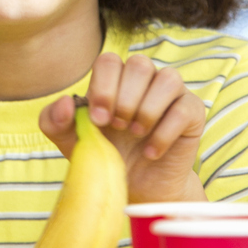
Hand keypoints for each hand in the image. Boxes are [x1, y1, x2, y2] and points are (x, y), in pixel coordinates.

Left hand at [40, 52, 206, 202]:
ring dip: (147, 109)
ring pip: (167, 78)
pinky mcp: (192, 113)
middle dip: (124, 99)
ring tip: (136, 134)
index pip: (108, 60)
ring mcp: (171, 94)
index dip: (103, 87)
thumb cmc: (104, 155)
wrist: (136, 187)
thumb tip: (67, 102)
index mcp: (114, 79)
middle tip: (118, 127)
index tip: (98, 120)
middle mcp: (144, 79)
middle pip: (139, 64)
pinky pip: (185, 108)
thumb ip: (54, 120)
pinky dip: (165, 133)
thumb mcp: (70, 141)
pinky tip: (151, 152)